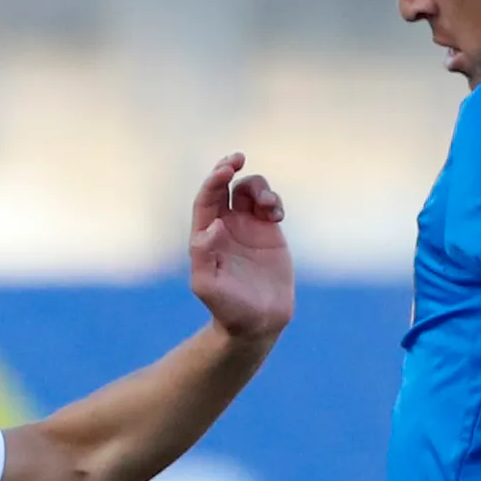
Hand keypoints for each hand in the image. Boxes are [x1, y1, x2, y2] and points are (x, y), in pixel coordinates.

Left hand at [189, 154, 293, 345]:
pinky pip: (270, 203)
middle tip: (238, 159)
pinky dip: (273, 199)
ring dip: (258, 187)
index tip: (226, 170)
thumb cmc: (227, 308)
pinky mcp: (269, 232)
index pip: (207, 200)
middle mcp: (224, 227)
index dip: (214, 181)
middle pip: (224, 186)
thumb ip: (203, 256)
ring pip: (249, 190)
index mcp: (205, 236)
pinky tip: (277, 214)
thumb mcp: (207, 286)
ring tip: (269, 207)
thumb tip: (214, 226)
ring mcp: (247, 227)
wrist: (257, 322)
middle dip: (228, 168)